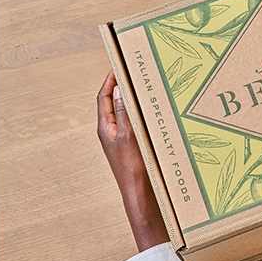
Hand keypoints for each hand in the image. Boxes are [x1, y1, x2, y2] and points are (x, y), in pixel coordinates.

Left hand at [95, 72, 169, 251]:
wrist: (139, 195)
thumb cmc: (133, 167)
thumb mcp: (129, 135)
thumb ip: (124, 112)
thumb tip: (120, 89)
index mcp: (105, 128)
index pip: (104, 97)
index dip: (110, 80)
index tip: (118, 65)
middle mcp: (111, 133)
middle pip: (114, 104)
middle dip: (122, 87)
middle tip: (134, 73)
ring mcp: (121, 141)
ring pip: (126, 114)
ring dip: (134, 101)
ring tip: (146, 89)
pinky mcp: (133, 148)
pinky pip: (136, 125)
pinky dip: (143, 115)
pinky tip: (157, 114)